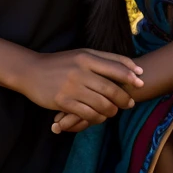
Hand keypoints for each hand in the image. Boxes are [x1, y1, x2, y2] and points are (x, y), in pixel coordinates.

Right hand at [20, 49, 142, 127]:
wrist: (31, 71)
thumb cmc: (61, 63)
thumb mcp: (81, 55)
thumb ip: (106, 59)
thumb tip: (134, 68)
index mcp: (86, 57)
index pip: (115, 67)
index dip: (130, 76)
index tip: (141, 83)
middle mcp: (80, 71)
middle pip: (111, 88)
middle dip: (124, 98)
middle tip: (129, 103)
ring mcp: (71, 87)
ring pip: (101, 104)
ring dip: (111, 110)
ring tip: (113, 111)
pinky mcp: (63, 101)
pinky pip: (87, 114)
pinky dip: (97, 118)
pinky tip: (99, 117)